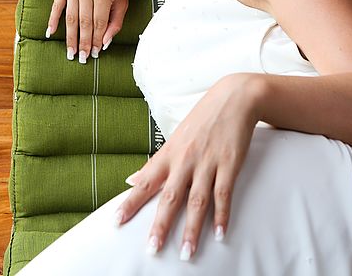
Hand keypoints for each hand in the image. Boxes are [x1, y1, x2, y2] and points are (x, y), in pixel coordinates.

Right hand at [47, 0, 128, 61]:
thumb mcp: (123, 0)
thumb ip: (116, 22)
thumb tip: (105, 43)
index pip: (98, 23)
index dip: (97, 40)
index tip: (95, 54)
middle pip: (83, 23)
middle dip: (83, 43)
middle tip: (82, 59)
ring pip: (70, 18)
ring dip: (70, 37)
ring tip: (70, 52)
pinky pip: (56, 5)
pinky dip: (52, 20)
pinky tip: (50, 33)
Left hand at [116, 73, 261, 259]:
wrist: (234, 98)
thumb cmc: (203, 118)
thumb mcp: (176, 136)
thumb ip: (156, 161)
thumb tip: (132, 179)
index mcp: (169, 152)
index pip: (145, 181)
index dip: (130, 202)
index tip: (116, 222)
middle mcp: (185, 158)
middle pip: (170, 196)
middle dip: (160, 224)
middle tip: (152, 249)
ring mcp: (208, 161)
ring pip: (197, 200)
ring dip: (192, 229)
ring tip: (186, 253)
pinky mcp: (229, 163)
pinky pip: (224, 193)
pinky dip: (221, 215)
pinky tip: (219, 233)